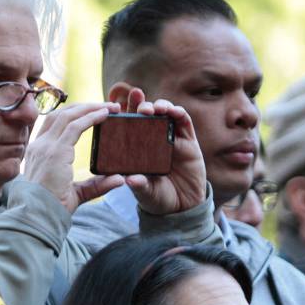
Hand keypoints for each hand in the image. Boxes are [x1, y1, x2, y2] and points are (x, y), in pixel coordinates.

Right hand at [23, 102, 124, 213]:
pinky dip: (91, 117)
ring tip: (110, 107)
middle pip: (61, 114)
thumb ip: (96, 184)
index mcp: (39, 152)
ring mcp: (46, 146)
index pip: (54, 123)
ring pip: (68, 115)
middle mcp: (40, 145)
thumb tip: (119, 179)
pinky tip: (104, 115)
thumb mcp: (77, 192)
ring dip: (90, 108)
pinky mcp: (55, 151)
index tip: (92, 112)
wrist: (40, 217)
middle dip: (84, 107)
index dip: (73, 114)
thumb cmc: (54, 208)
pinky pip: (75, 126)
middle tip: (106, 105)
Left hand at [123, 87, 206, 214]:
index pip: (128, 125)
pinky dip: (179, 113)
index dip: (123, 112)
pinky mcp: (188, 141)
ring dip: (160, 105)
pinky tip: (173, 111)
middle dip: (141, 102)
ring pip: (165, 114)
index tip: (115, 105)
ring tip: (155, 108)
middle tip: (136, 97)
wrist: (182, 208)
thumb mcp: (146, 192)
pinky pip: (184, 122)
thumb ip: (139, 185)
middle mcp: (154, 140)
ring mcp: (171, 138)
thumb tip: (129, 179)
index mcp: (138, 148)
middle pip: (146, 115)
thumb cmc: (158, 198)